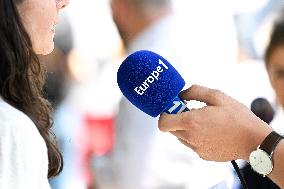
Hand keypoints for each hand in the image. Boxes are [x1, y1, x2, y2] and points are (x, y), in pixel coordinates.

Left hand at [158, 85, 272, 161]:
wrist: (254, 140)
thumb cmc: (237, 117)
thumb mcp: (217, 96)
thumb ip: (194, 91)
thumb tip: (181, 94)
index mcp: (191, 123)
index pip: (163, 123)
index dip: (165, 114)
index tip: (174, 108)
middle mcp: (191, 138)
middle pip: (172, 129)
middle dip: (177, 119)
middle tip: (192, 110)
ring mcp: (197, 149)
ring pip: (181, 137)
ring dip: (187, 128)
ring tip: (205, 121)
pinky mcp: (204, 155)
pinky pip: (192, 144)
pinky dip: (196, 137)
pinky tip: (211, 131)